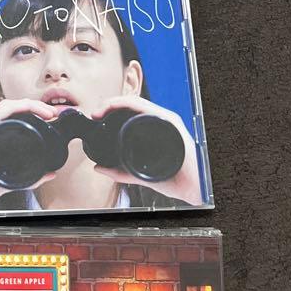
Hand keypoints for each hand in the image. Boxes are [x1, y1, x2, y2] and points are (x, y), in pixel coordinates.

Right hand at [0, 97, 60, 210]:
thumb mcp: (5, 182)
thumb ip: (28, 178)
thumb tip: (49, 173)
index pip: (9, 117)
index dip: (30, 114)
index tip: (50, 120)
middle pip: (10, 109)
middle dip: (34, 107)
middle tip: (54, 114)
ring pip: (8, 105)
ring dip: (31, 104)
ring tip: (49, 112)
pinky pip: (2, 110)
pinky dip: (22, 106)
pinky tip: (35, 109)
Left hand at [89, 96, 204, 205]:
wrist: (194, 188)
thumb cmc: (174, 180)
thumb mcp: (141, 174)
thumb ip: (120, 172)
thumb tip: (99, 168)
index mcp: (155, 128)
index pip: (130, 110)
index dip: (110, 108)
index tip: (95, 116)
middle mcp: (161, 121)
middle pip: (132, 103)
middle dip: (110, 103)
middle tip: (95, 113)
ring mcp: (167, 120)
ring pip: (138, 102)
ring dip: (116, 102)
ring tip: (101, 110)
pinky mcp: (172, 123)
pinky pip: (148, 108)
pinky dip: (130, 104)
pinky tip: (118, 107)